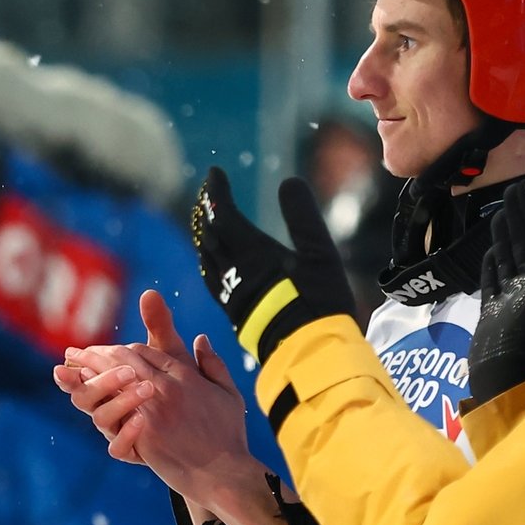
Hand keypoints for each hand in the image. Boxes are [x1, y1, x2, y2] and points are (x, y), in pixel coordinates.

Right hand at [54, 290, 192, 462]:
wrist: (210, 444)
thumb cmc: (185, 395)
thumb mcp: (174, 359)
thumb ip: (160, 328)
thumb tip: (150, 292)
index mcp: (113, 385)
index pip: (88, 371)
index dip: (80, 361)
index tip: (74, 352)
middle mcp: (111, 408)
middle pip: (85, 396)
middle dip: (100, 379)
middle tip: (127, 370)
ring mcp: (121, 431)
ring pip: (100, 419)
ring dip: (118, 401)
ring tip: (146, 389)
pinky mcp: (135, 453)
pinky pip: (118, 449)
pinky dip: (126, 434)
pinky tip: (143, 421)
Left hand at [73, 335, 262, 508]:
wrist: (223, 473)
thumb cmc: (228, 436)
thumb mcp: (228, 393)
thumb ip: (213, 364)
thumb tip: (201, 338)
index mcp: (185, 375)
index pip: (145, 351)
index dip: (121, 349)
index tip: (107, 350)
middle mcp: (166, 387)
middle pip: (124, 359)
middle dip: (98, 353)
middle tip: (77, 352)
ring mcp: (152, 409)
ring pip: (113, 378)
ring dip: (90, 369)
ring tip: (73, 366)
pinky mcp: (143, 432)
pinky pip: (113, 411)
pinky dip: (96, 398)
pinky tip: (82, 394)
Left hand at [190, 167, 354, 362]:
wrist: (307, 352)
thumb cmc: (318, 302)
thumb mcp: (320, 253)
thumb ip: (303, 216)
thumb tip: (289, 181)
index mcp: (251, 253)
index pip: (223, 214)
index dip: (216, 191)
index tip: (214, 172)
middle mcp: (233, 271)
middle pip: (209, 234)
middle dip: (207, 210)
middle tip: (210, 193)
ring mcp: (230, 294)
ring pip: (207, 257)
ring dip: (204, 234)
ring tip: (208, 221)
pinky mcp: (234, 312)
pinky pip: (212, 279)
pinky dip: (210, 260)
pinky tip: (214, 262)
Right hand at [469, 180, 524, 402]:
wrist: (507, 368)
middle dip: (523, 215)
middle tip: (514, 188)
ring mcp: (513, 298)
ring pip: (510, 258)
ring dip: (507, 235)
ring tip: (501, 211)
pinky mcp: (493, 310)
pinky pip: (493, 281)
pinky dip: (492, 264)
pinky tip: (491, 250)